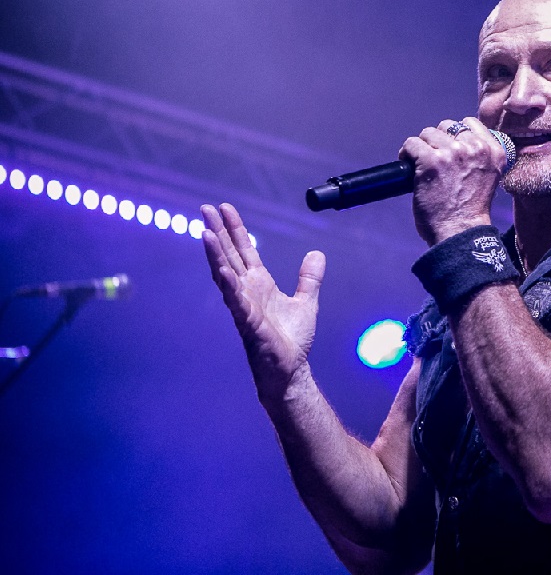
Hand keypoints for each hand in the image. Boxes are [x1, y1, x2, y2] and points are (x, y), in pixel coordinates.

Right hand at [201, 203, 325, 404]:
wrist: (290, 370)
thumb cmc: (291, 340)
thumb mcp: (306, 302)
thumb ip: (309, 278)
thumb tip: (317, 254)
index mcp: (259, 284)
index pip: (244, 250)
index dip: (235, 229)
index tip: (224, 207)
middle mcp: (247, 292)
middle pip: (229, 256)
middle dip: (217, 232)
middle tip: (204, 208)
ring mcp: (244, 306)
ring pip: (226, 275)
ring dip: (215, 254)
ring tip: (204, 231)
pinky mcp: (248, 324)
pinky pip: (236, 302)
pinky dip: (229, 285)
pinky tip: (222, 270)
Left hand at [398, 116, 506, 245]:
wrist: (460, 233)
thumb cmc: (470, 211)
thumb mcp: (488, 177)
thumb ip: (479, 157)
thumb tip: (457, 142)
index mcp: (494, 151)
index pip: (470, 123)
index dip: (454, 135)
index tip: (448, 149)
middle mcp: (476, 148)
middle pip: (447, 126)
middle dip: (437, 140)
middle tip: (433, 160)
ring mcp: (453, 153)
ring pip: (428, 133)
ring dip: (422, 147)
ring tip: (420, 164)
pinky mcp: (431, 161)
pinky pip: (412, 144)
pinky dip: (406, 153)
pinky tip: (408, 165)